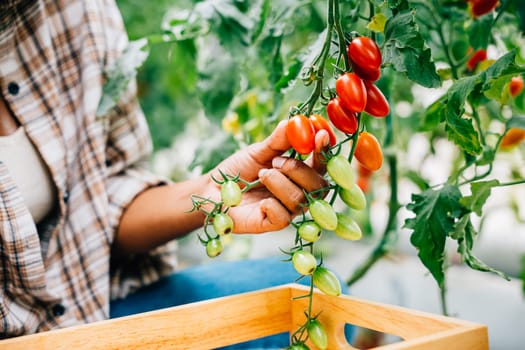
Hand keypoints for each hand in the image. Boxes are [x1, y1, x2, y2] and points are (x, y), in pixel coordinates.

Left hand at [206, 120, 329, 232]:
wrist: (214, 188)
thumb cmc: (240, 169)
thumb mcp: (259, 150)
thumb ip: (278, 140)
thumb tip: (295, 121)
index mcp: (301, 172)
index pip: (322, 164)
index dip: (324, 151)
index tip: (320, 136)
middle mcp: (299, 192)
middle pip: (319, 186)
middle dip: (298, 170)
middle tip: (274, 162)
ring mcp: (287, 210)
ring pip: (300, 200)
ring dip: (280, 183)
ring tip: (262, 174)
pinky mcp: (272, 224)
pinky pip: (284, 218)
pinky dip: (273, 205)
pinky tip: (261, 201)